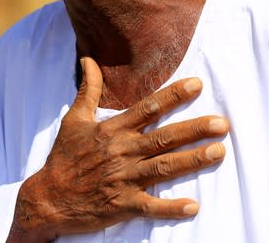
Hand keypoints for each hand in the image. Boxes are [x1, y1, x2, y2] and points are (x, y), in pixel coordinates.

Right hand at [7, 56, 229, 241]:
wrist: (46, 199)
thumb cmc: (63, 158)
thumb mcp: (74, 120)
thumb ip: (88, 89)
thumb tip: (89, 59)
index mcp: (112, 130)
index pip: (148, 108)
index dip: (173, 96)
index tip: (197, 85)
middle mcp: (121, 152)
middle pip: (163, 137)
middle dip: (194, 129)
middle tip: (222, 124)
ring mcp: (122, 179)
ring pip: (163, 168)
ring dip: (192, 161)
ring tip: (218, 152)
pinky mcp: (121, 205)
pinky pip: (150, 207)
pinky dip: (170, 208)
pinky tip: (193, 206)